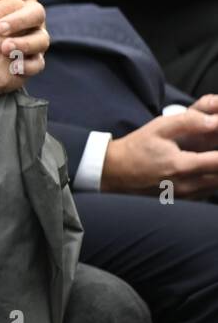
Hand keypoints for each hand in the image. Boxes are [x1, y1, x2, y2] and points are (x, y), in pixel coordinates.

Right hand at [0, 0, 46, 107]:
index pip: (16, 2)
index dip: (13, 6)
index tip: (6, 13)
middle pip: (29, 18)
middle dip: (24, 22)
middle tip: (14, 29)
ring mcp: (3, 58)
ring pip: (38, 42)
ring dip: (31, 42)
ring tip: (18, 45)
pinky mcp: (4, 79)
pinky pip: (32, 67)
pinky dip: (29, 64)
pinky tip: (19, 63)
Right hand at [101, 107, 217, 196]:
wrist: (114, 172)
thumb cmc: (135, 149)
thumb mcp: (158, 127)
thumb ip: (188, 121)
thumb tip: (213, 121)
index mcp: (180, 166)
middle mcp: (186, 186)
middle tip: (213, 147)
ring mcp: (186, 196)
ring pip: (217, 185)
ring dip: (217, 169)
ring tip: (209, 156)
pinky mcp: (184, 201)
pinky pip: (208, 191)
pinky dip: (212, 178)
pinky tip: (204, 167)